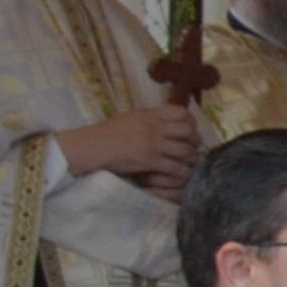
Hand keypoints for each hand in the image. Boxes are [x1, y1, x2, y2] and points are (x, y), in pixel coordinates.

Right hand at [64, 100, 201, 195]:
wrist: (91, 147)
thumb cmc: (106, 134)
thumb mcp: (130, 119)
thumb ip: (148, 119)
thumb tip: (165, 121)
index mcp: (149, 114)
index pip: (181, 112)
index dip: (191, 121)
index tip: (191, 129)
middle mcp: (155, 127)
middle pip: (188, 131)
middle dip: (195, 140)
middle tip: (194, 147)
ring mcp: (154, 144)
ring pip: (186, 150)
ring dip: (192, 157)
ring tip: (191, 161)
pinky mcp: (151, 161)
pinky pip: (176, 167)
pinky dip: (183, 172)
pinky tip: (184, 174)